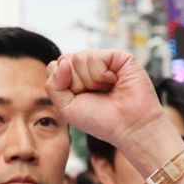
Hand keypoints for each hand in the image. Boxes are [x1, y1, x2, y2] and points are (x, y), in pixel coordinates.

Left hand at [44, 51, 176, 166]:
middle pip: (64, 61)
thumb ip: (54, 85)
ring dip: (91, 81)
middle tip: (96, 96)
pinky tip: (114, 82)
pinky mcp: (117, 56)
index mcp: (76, 78)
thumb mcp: (67, 108)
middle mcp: (89, 67)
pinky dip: (101, 75)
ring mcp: (103, 60)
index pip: (55, 67)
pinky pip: (94, 57)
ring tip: (107, 89)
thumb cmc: (102, 121)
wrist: (129, 127)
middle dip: (76, 84)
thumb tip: (62, 62)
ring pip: (77, 59)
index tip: (81, 100)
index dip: (63, 85)